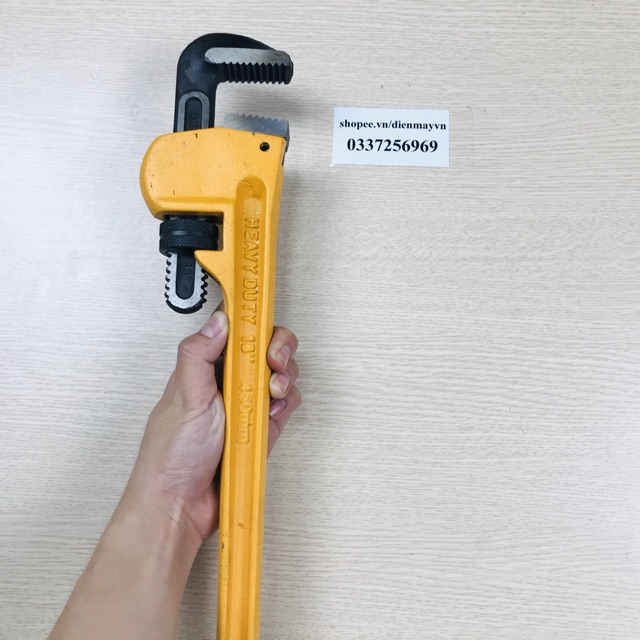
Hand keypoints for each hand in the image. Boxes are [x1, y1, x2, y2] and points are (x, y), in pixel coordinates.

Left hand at [126, 310, 300, 546]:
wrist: (181, 506)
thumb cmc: (171, 456)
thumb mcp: (184, 396)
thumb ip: (197, 354)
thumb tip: (219, 320)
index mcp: (205, 366)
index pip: (234, 329)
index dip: (252, 320)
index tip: (263, 322)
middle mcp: (227, 381)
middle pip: (264, 347)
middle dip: (278, 348)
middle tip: (273, 362)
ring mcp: (246, 404)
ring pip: (279, 374)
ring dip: (284, 377)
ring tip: (272, 392)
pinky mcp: (261, 427)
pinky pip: (285, 406)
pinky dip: (285, 406)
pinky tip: (272, 413)